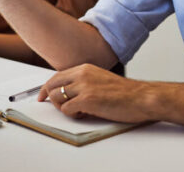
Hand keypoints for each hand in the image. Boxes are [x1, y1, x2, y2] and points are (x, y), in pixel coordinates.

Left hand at [38, 64, 154, 123]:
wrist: (141, 97)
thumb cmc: (125, 93)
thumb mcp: (100, 79)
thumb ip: (84, 82)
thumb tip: (67, 94)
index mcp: (85, 68)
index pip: (57, 76)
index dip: (47, 88)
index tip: (42, 96)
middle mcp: (82, 74)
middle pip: (52, 85)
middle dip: (48, 98)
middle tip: (51, 106)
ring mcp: (84, 86)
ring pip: (57, 98)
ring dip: (64, 108)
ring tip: (79, 111)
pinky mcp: (87, 99)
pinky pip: (66, 110)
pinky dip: (72, 115)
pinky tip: (85, 114)